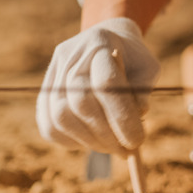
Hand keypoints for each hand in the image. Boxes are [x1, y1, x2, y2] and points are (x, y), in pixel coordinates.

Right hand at [36, 17, 159, 155]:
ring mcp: (53, 74)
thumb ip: (144, 91)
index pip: (106, 84)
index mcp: (100, 43)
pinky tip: (93, 141)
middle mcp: (70, 56)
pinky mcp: (44, 92)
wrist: (109, 42)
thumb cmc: (133, 59)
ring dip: (90, 141)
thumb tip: (138, 115)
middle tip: (127, 150)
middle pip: (80, 103)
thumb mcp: (148, 68)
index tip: (137, 140)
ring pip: (61, 117)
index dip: (121, 117)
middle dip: (107, 134)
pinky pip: (49, 126)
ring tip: (113, 148)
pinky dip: (72, 141)